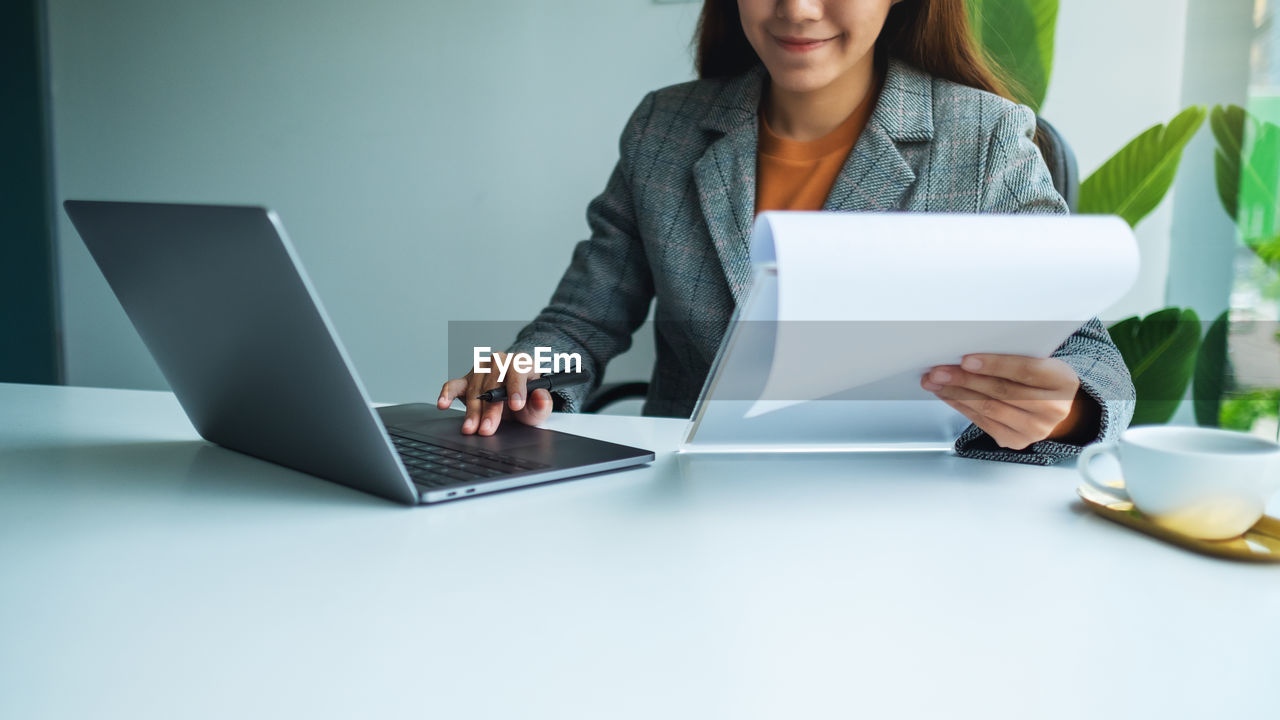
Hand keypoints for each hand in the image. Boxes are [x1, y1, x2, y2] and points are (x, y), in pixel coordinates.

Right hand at [437, 351, 553, 435]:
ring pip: (474, 388)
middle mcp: (500, 362)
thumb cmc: (527, 401)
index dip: (516, 387)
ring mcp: (481, 370)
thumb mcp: (540, 405)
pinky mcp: (466, 380)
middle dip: (490, 408)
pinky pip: (453, 384)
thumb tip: (540, 397)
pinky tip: (443, 403)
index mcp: (521, 363)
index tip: (516, 406)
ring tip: (471, 428)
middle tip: (488, 428)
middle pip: (493, 382)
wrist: (515, 401)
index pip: (518, 370)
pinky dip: (447, 394)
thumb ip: (543, 402)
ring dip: (471, 410)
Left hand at [921, 354, 1085, 450]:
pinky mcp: (1017, 441)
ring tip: (936, 382)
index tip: (966, 359)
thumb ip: (1014, 358)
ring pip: (989, 408)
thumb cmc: (1040, 378)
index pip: (1025, 371)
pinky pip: (983, 422)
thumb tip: (968, 354)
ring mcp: (1035, 429)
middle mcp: (1053, 408)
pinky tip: (948, 395)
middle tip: (939, 371)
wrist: (1055, 407)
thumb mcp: (1040, 362)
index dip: (994, 364)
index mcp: (1062, 381)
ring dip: (956, 394)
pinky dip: (961, 406)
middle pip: (1002, 392)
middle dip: (965, 380)